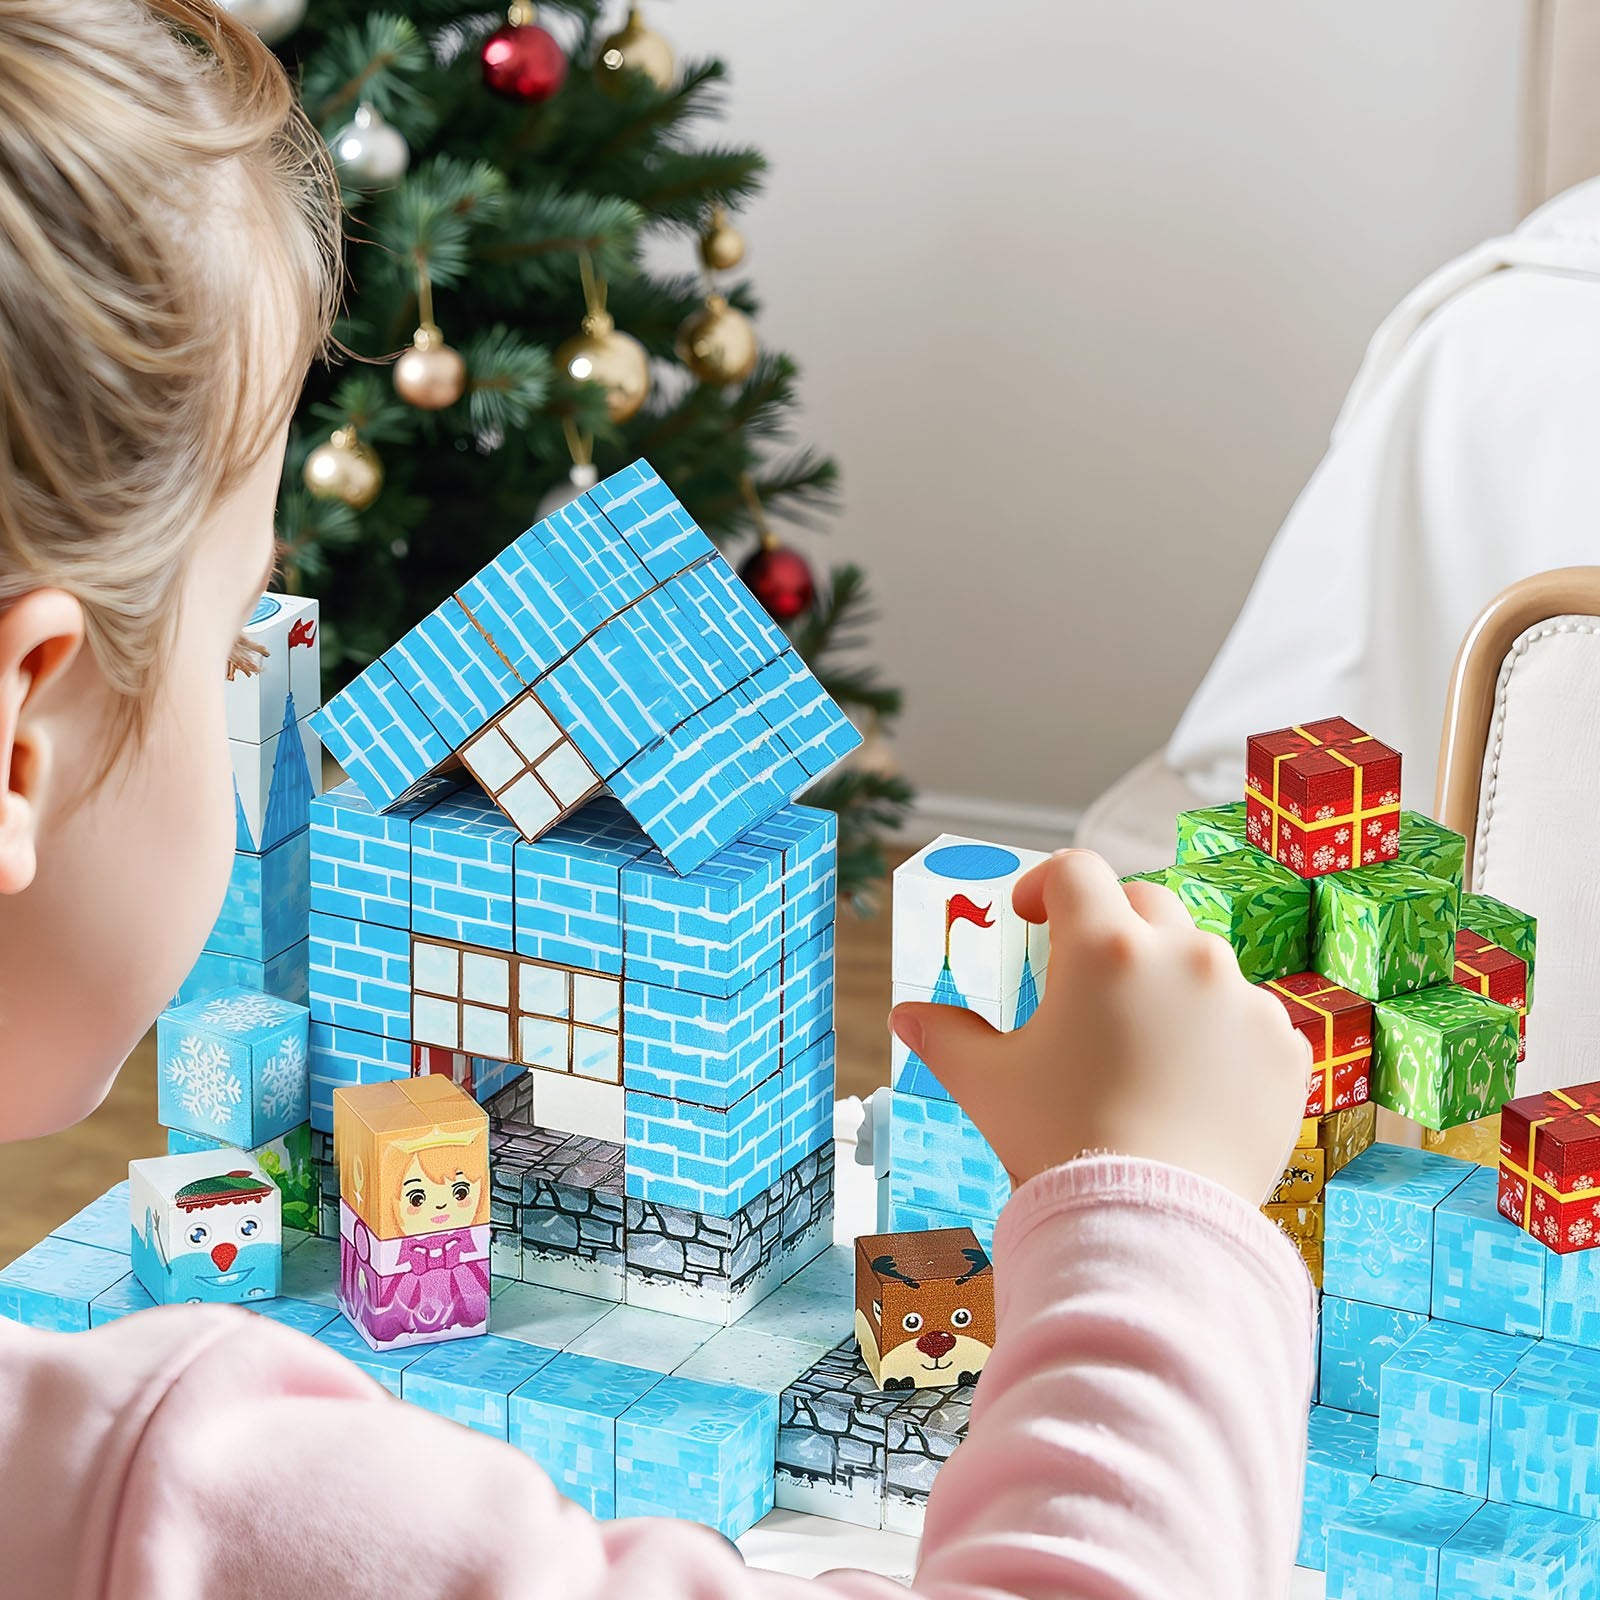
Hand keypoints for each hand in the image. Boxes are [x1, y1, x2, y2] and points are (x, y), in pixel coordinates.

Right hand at [889, 850, 1312, 1205]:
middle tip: (1084, 981)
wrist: (1153, 1229)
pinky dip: (1219, 1034)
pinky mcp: (1284, 1049)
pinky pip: (1248, 1017)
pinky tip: (1189, 1084)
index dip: (1046, 885)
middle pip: (1144, 904)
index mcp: (1105, 949)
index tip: (1033, 918)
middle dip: (1110, 928)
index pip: (1075, 871)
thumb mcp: (988, 1085)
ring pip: (1201, 961)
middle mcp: (1184, 956)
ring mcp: (1244, 1001)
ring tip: (1139, 1045)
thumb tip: (907, 1014)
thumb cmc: (1060, 1146)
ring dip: (1168, 982)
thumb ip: (945, 1036)